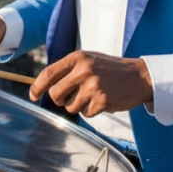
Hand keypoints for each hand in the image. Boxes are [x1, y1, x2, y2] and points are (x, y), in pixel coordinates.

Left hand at [30, 50, 152, 116]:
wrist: (140, 76)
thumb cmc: (111, 69)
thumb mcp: (89, 60)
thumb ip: (69, 69)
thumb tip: (45, 85)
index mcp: (78, 57)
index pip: (49, 73)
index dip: (37, 86)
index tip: (32, 95)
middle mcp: (83, 70)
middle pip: (55, 94)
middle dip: (60, 99)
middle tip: (70, 97)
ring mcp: (93, 86)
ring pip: (70, 106)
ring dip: (78, 105)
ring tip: (92, 96)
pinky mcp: (102, 101)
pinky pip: (86, 113)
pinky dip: (92, 111)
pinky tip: (103, 101)